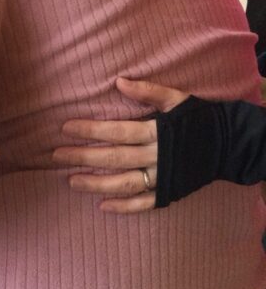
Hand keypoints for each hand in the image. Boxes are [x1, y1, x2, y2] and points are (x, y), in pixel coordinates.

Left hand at [52, 77, 188, 213]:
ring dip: (97, 184)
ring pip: (125, 183)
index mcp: (158, 131)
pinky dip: (124, 206)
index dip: (91, 130)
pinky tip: (102, 205)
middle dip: (84, 156)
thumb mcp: (177, 99)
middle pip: (115, 157)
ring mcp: (164, 177)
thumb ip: (148, 91)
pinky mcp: (170, 192)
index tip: (66, 128)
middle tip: (57, 155)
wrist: (231, 144)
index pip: (118, 131)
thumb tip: (119, 81)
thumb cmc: (200, 118)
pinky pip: (145, 203)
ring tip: (72, 181)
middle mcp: (158, 156)